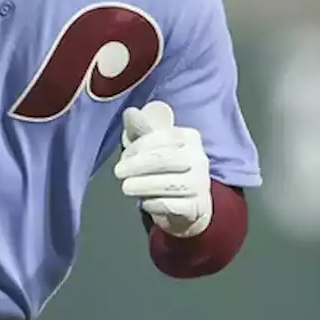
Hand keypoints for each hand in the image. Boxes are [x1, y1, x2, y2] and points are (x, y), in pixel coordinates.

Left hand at [114, 101, 212, 237]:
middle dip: (136, 165)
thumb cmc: (165, 168)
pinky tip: (144, 202)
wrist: (187, 204)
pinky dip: (155, 203)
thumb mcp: (153, 146)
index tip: (123, 157)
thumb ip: (140, 130)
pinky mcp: (198, 207)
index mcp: (189, 138)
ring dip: (143, 185)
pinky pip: (173, 205)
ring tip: (126, 187)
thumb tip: (130, 112)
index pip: (161, 138)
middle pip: (164, 159)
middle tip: (118, 172)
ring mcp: (201, 184)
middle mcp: (199, 159)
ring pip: (169, 184)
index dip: (137, 147)